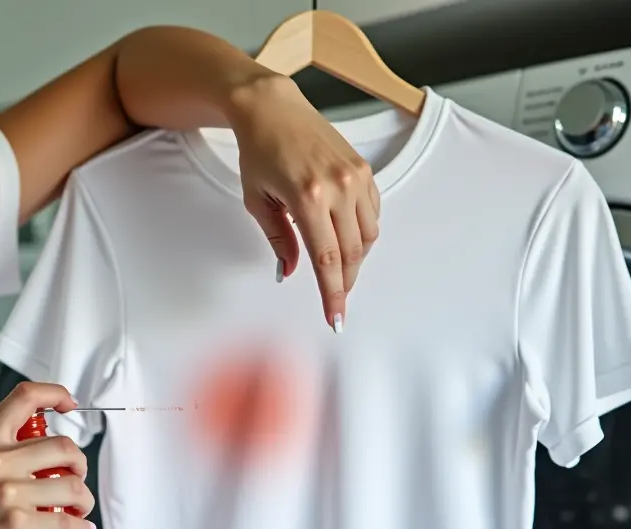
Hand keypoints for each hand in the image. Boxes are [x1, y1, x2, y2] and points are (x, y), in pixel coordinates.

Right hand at [0, 382, 95, 528]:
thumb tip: (30, 454)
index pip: (25, 398)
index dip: (56, 394)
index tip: (70, 404)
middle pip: (64, 446)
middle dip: (80, 464)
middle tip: (76, 478)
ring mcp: (7, 492)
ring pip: (72, 487)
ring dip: (84, 499)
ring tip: (79, 508)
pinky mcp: (16, 524)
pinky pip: (65, 523)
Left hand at [227, 73, 379, 331]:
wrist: (273, 109)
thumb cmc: (258, 152)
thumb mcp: (257, 201)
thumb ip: (278, 239)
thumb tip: (290, 271)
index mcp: (308, 198)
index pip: (327, 260)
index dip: (332, 294)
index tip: (335, 317)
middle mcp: (338, 187)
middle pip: (351, 253)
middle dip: (344, 283)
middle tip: (336, 301)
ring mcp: (355, 176)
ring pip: (367, 236)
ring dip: (355, 260)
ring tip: (338, 272)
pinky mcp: (364, 169)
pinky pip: (373, 213)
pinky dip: (362, 233)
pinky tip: (346, 240)